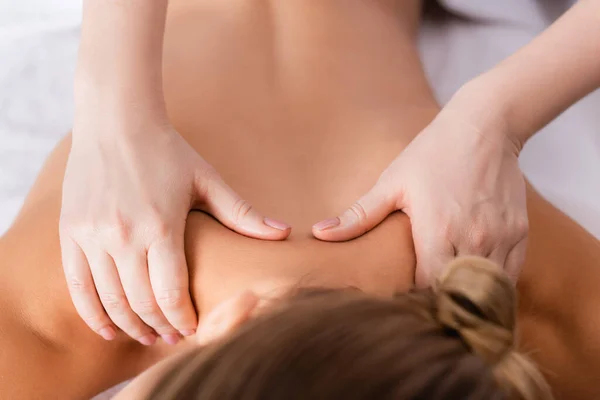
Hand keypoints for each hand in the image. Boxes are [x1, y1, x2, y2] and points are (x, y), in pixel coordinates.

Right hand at [60, 119, 289, 344]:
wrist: (116, 121)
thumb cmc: (167, 151)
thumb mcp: (207, 180)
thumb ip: (242, 213)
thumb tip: (283, 233)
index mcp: (161, 225)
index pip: (171, 292)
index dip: (183, 319)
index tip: (192, 329)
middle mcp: (123, 235)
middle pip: (141, 303)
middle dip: (160, 328)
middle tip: (173, 338)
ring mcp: (92, 235)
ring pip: (110, 300)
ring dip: (130, 326)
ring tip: (148, 336)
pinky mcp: (71, 232)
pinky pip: (78, 286)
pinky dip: (93, 313)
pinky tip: (108, 329)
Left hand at [312, 95, 527, 285]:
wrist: (485, 126)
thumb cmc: (432, 153)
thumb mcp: (392, 182)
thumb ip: (359, 215)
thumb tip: (320, 233)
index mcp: (436, 232)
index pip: (426, 289)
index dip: (413, 298)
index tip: (401, 299)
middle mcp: (472, 240)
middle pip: (455, 294)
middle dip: (438, 301)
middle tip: (422, 302)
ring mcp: (500, 238)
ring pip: (485, 289)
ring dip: (466, 294)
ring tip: (447, 293)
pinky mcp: (520, 233)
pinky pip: (508, 275)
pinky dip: (490, 283)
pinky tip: (472, 279)